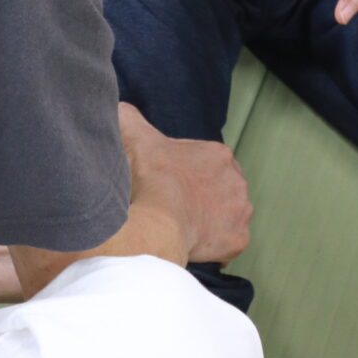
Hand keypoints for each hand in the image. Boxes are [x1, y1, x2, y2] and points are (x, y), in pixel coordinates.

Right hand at [118, 104, 252, 264]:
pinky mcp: (237, 239)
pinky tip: (193, 245)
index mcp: (217, 155)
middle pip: (220, 189)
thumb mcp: (133, 136)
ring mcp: (240, 211)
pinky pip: (228, 244)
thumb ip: (127, 117)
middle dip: (201, 198)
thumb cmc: (147, 179)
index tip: (169, 187)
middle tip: (174, 209)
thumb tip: (117, 109)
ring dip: (210, 222)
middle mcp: (236, 180)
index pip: (207, 163)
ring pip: (227, 216)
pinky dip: (214, 248)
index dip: (186, 176)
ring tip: (182, 228)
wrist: (156, 221)